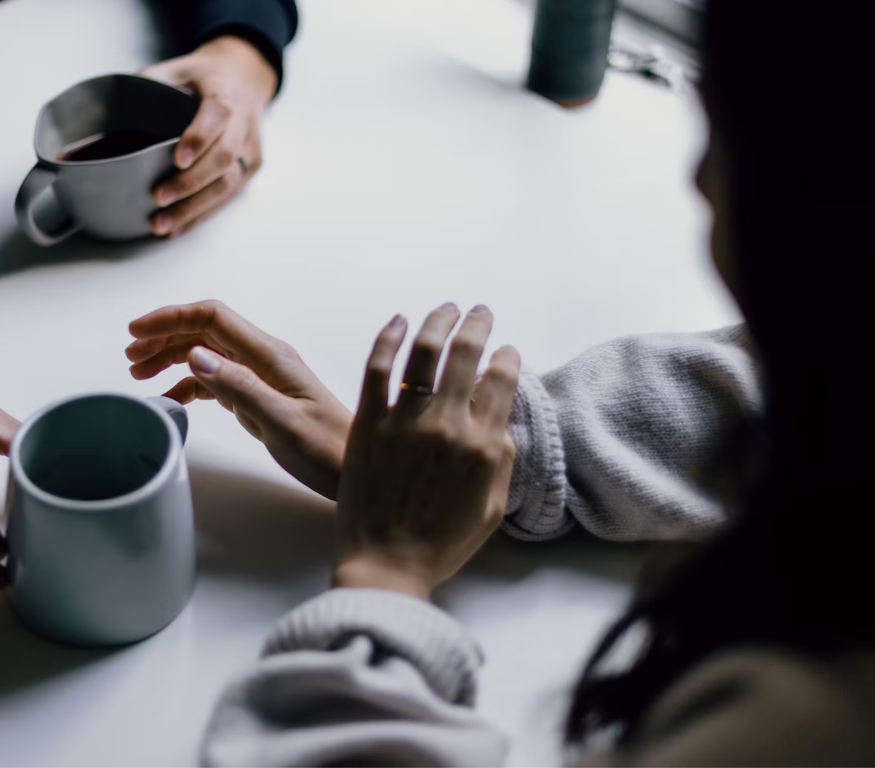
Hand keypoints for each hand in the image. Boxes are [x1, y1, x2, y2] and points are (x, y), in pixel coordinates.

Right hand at [127, 301, 350, 498]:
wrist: (353, 470)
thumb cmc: (326, 450)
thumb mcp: (281, 422)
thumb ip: (239, 388)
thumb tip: (196, 355)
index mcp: (270, 355)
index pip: (213, 318)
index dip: (171, 318)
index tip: (136, 331)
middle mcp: (264, 359)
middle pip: (204, 331)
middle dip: (165, 337)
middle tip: (131, 357)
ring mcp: (260, 377)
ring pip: (207, 354)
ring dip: (172, 358)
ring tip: (141, 374)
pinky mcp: (258, 397)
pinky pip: (216, 380)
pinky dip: (189, 385)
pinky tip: (171, 399)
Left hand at [139, 36, 277, 237]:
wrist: (245, 76)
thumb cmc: (204, 76)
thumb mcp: (177, 67)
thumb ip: (150, 82)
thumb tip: (111, 105)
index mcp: (224, 92)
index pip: (218, 114)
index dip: (199, 138)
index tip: (176, 159)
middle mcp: (243, 122)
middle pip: (224, 157)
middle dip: (191, 182)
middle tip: (159, 197)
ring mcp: (250, 147)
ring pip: (229, 183)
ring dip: (195, 207)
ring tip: (164, 223)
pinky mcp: (252, 166)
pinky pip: (230, 195)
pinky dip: (203, 213)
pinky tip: (180, 226)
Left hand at [333, 304, 519, 600]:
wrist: (386, 565)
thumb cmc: (441, 544)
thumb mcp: (492, 507)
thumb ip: (502, 460)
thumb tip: (502, 422)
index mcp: (483, 446)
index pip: (502, 382)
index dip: (507, 358)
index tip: (506, 350)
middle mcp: (447, 426)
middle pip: (466, 355)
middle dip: (478, 325)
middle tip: (480, 312)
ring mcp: (404, 421)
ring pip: (424, 352)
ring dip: (439, 321)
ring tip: (446, 309)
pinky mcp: (368, 423)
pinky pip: (377, 368)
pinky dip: (388, 338)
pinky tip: (399, 321)